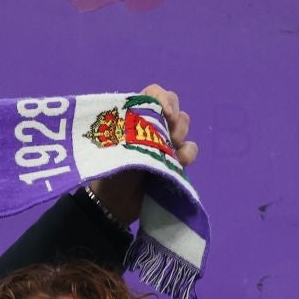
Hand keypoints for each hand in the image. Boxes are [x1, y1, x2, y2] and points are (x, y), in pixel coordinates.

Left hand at [88, 83, 198, 225]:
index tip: (164, 112)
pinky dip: (189, 153)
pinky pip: (191, 148)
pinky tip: (180, 163)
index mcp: (134, 115)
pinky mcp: (174, 160)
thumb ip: (132, 129)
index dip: (162, 98)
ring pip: (183, 124)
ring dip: (181, 134)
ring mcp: (164, 142)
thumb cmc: (108, 171)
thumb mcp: (114, 145)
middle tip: (169, 134)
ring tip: (172, 150)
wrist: (114, 204)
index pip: (153, 94)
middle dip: (175, 117)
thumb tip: (154, 120)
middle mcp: (151, 125)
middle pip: (173, 106)